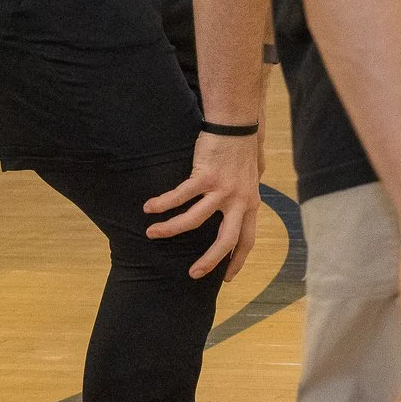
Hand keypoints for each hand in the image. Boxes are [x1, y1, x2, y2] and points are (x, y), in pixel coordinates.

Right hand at [144, 130, 264, 279]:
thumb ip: (245, 193)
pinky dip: (163, 203)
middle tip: (193, 274)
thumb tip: (243, 201)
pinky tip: (149, 207)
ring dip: (171, 229)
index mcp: (250, 203)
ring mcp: (223, 189)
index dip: (237, 260)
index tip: (227, 277)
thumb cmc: (242, 148)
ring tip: (151, 233)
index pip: (246, 239)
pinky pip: (181, 195)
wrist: (238, 124)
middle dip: (209, 260)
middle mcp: (239, 200)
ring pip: (195, 220)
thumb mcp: (251, 176)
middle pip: (226, 239)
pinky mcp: (206, 176)